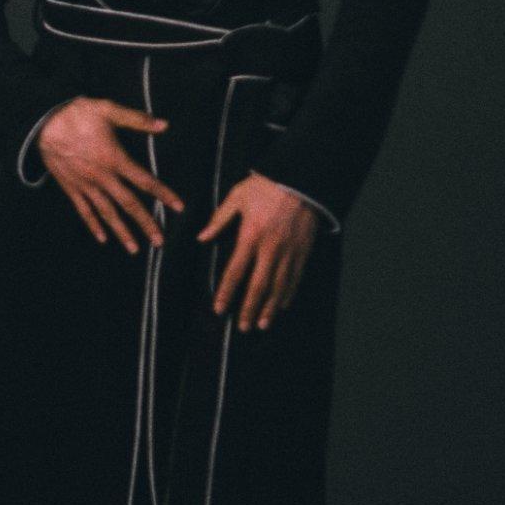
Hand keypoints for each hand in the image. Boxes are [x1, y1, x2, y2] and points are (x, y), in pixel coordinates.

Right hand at [37, 97, 184, 253]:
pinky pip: (84, 211)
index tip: (178, 207)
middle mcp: (102, 177)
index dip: (163, 194)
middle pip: (129, 204)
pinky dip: (93, 225)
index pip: (145, 181)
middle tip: (160, 241)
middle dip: (146, 223)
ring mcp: (86, 185)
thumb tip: (163, 124)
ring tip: (134, 249)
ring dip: (122, 232)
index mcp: (115, 159)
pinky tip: (102, 238)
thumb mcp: (109, 110)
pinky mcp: (71, 188)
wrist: (43, 122)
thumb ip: (137, 119)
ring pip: (107, 213)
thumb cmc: (77, 114)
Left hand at [197, 172, 317, 330]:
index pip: (235, 271)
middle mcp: (270, 249)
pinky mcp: (303, 251)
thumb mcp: (237, 197)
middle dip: (249, 309)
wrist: (301, 177)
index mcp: (250, 236)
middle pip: (258, 286)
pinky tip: (283, 305)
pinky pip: (296, 278)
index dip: (226, 293)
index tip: (219, 309)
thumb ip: (219, 219)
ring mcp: (289, 252)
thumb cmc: (265, 186)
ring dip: (270, 308)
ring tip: (262, 324)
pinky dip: (288, 294)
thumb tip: (201, 237)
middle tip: (242, 327)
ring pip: (279, 287)